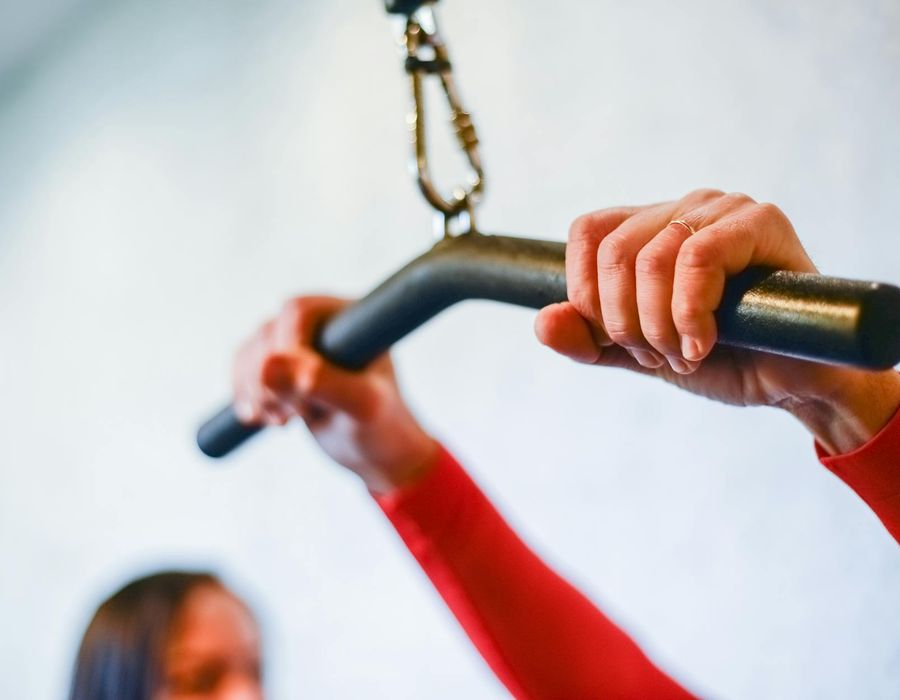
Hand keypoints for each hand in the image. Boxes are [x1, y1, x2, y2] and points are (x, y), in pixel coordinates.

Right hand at [233, 296, 437, 493]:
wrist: (375, 452)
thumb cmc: (381, 427)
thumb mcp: (362, 407)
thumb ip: (323, 382)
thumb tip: (270, 364)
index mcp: (352, 317)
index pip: (298, 313)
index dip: (287, 351)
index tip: (303, 399)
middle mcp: (323, 321)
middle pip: (269, 332)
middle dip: (269, 379)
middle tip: (291, 417)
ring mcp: (300, 341)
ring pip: (251, 349)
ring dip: (255, 391)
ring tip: (283, 421)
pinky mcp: (281, 363)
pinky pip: (243, 366)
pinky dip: (246, 395)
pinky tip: (265, 419)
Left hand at [535, 189, 899, 453]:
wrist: (791, 383)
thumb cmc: (723, 358)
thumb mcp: (640, 354)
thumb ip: (590, 341)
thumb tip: (542, 322)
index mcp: (650, 228)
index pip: (588, 233)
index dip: (587, 291)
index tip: (618, 339)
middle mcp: (683, 209)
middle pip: (613, 251)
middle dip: (625, 322)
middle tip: (659, 355)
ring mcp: (722, 210)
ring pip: (651, 257)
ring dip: (660, 326)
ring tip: (687, 355)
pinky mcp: (760, 223)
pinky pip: (697, 257)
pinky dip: (690, 313)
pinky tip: (705, 343)